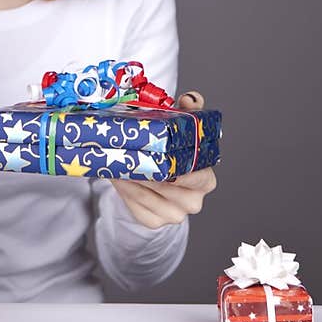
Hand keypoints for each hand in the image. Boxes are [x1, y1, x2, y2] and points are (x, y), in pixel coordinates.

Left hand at [111, 90, 216, 227]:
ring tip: (115, 161)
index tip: (161, 158)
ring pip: (146, 196)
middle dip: (145, 168)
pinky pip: (136, 207)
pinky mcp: (154, 221)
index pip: (196, 176)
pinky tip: (117, 176)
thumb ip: (191, 110)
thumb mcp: (186, 128)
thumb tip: (189, 100)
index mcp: (206, 179)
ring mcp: (174, 215)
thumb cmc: (177, 152)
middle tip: (127, 152)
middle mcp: (193, 201)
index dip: (178, 169)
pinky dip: (124, 191)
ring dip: (129, 178)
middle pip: (165, 186)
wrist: (165, 180)